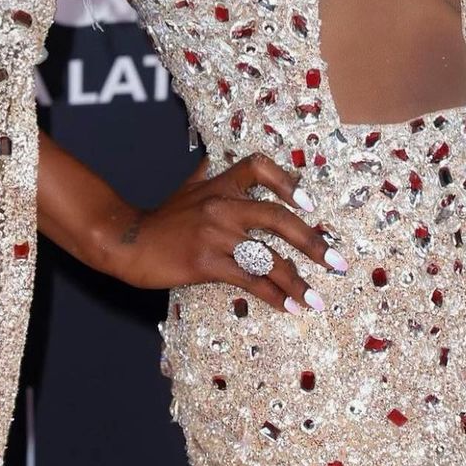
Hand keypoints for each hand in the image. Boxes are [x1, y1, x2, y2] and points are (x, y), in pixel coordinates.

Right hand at [107, 151, 347, 313]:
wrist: (127, 241)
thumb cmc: (161, 218)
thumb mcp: (187, 187)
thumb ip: (207, 174)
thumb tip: (216, 158)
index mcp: (221, 184)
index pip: (260, 168)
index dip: (288, 183)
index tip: (310, 205)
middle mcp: (223, 205)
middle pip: (279, 219)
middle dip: (314, 243)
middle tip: (338, 262)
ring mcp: (216, 234)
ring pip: (268, 257)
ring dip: (297, 282)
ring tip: (316, 299)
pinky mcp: (207, 263)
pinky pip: (249, 280)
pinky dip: (273, 295)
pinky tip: (288, 307)